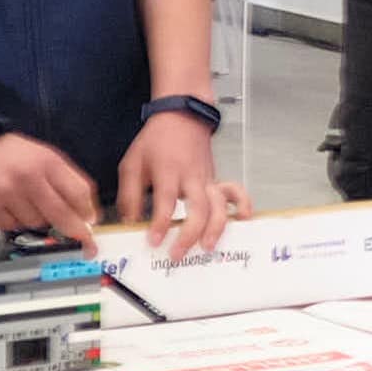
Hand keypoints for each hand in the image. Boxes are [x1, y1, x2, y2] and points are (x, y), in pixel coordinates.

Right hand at [0, 134, 100, 236]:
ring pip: (35, 224)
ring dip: (36, 219)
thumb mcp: (45, 156)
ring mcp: (4, 193)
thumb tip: (87, 213)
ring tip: (26, 202)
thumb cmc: (13, 154)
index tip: (91, 223)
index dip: (88, 212)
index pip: (78, 192)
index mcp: (46, 161)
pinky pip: (10, 227)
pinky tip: (8, 205)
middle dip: (74, 230)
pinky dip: (13, 221)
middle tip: (82, 240)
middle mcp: (25, 177)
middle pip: (60, 214)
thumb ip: (67, 181)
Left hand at [118, 110, 245, 265]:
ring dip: (216, 227)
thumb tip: (130, 222)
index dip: (161, 223)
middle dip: (190, 234)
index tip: (154, 241)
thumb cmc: (156, 141)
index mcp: (167, 171)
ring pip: (218, 205)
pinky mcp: (216, 181)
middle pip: (198, 207)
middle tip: (177, 253)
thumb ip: (129, 195)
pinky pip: (234, 193)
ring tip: (207, 247)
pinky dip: (242, 205)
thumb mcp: (131, 164)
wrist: (181, 117)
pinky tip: (242, 220)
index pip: (166, 201)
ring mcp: (207, 179)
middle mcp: (190, 176)